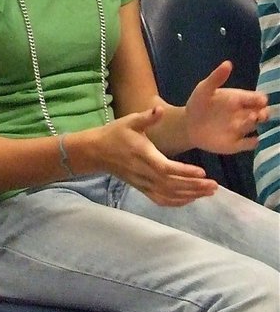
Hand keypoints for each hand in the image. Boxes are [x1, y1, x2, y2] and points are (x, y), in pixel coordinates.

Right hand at [97, 107, 217, 205]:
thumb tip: (159, 108)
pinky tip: (191, 199)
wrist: (97, 152)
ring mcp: (143, 183)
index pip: (165, 168)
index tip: (203, 172)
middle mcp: (144, 172)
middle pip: (172, 185)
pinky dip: (177, 202)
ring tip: (209, 191)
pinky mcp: (142, 188)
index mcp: (142, 154)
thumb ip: (146, 117)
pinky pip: (161, 200)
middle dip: (194, 186)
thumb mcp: (129, 121)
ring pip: (169, 195)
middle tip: (214, 185)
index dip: (184, 171)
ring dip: (190, 195)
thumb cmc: (115, 134)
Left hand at [186, 61, 268, 153]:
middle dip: (264, 113)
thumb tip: (228, 63)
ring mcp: (241, 129)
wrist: (188, 125)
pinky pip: (251, 143)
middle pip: (263, 113)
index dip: (260, 99)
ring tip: (249, 120)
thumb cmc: (198, 104)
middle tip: (258, 114)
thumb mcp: (204, 89)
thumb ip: (216, 78)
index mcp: (238, 99)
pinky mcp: (237, 143)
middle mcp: (244, 114)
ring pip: (256, 127)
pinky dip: (253, 142)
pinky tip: (250, 140)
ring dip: (255, 125)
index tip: (260, 101)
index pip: (256, 98)